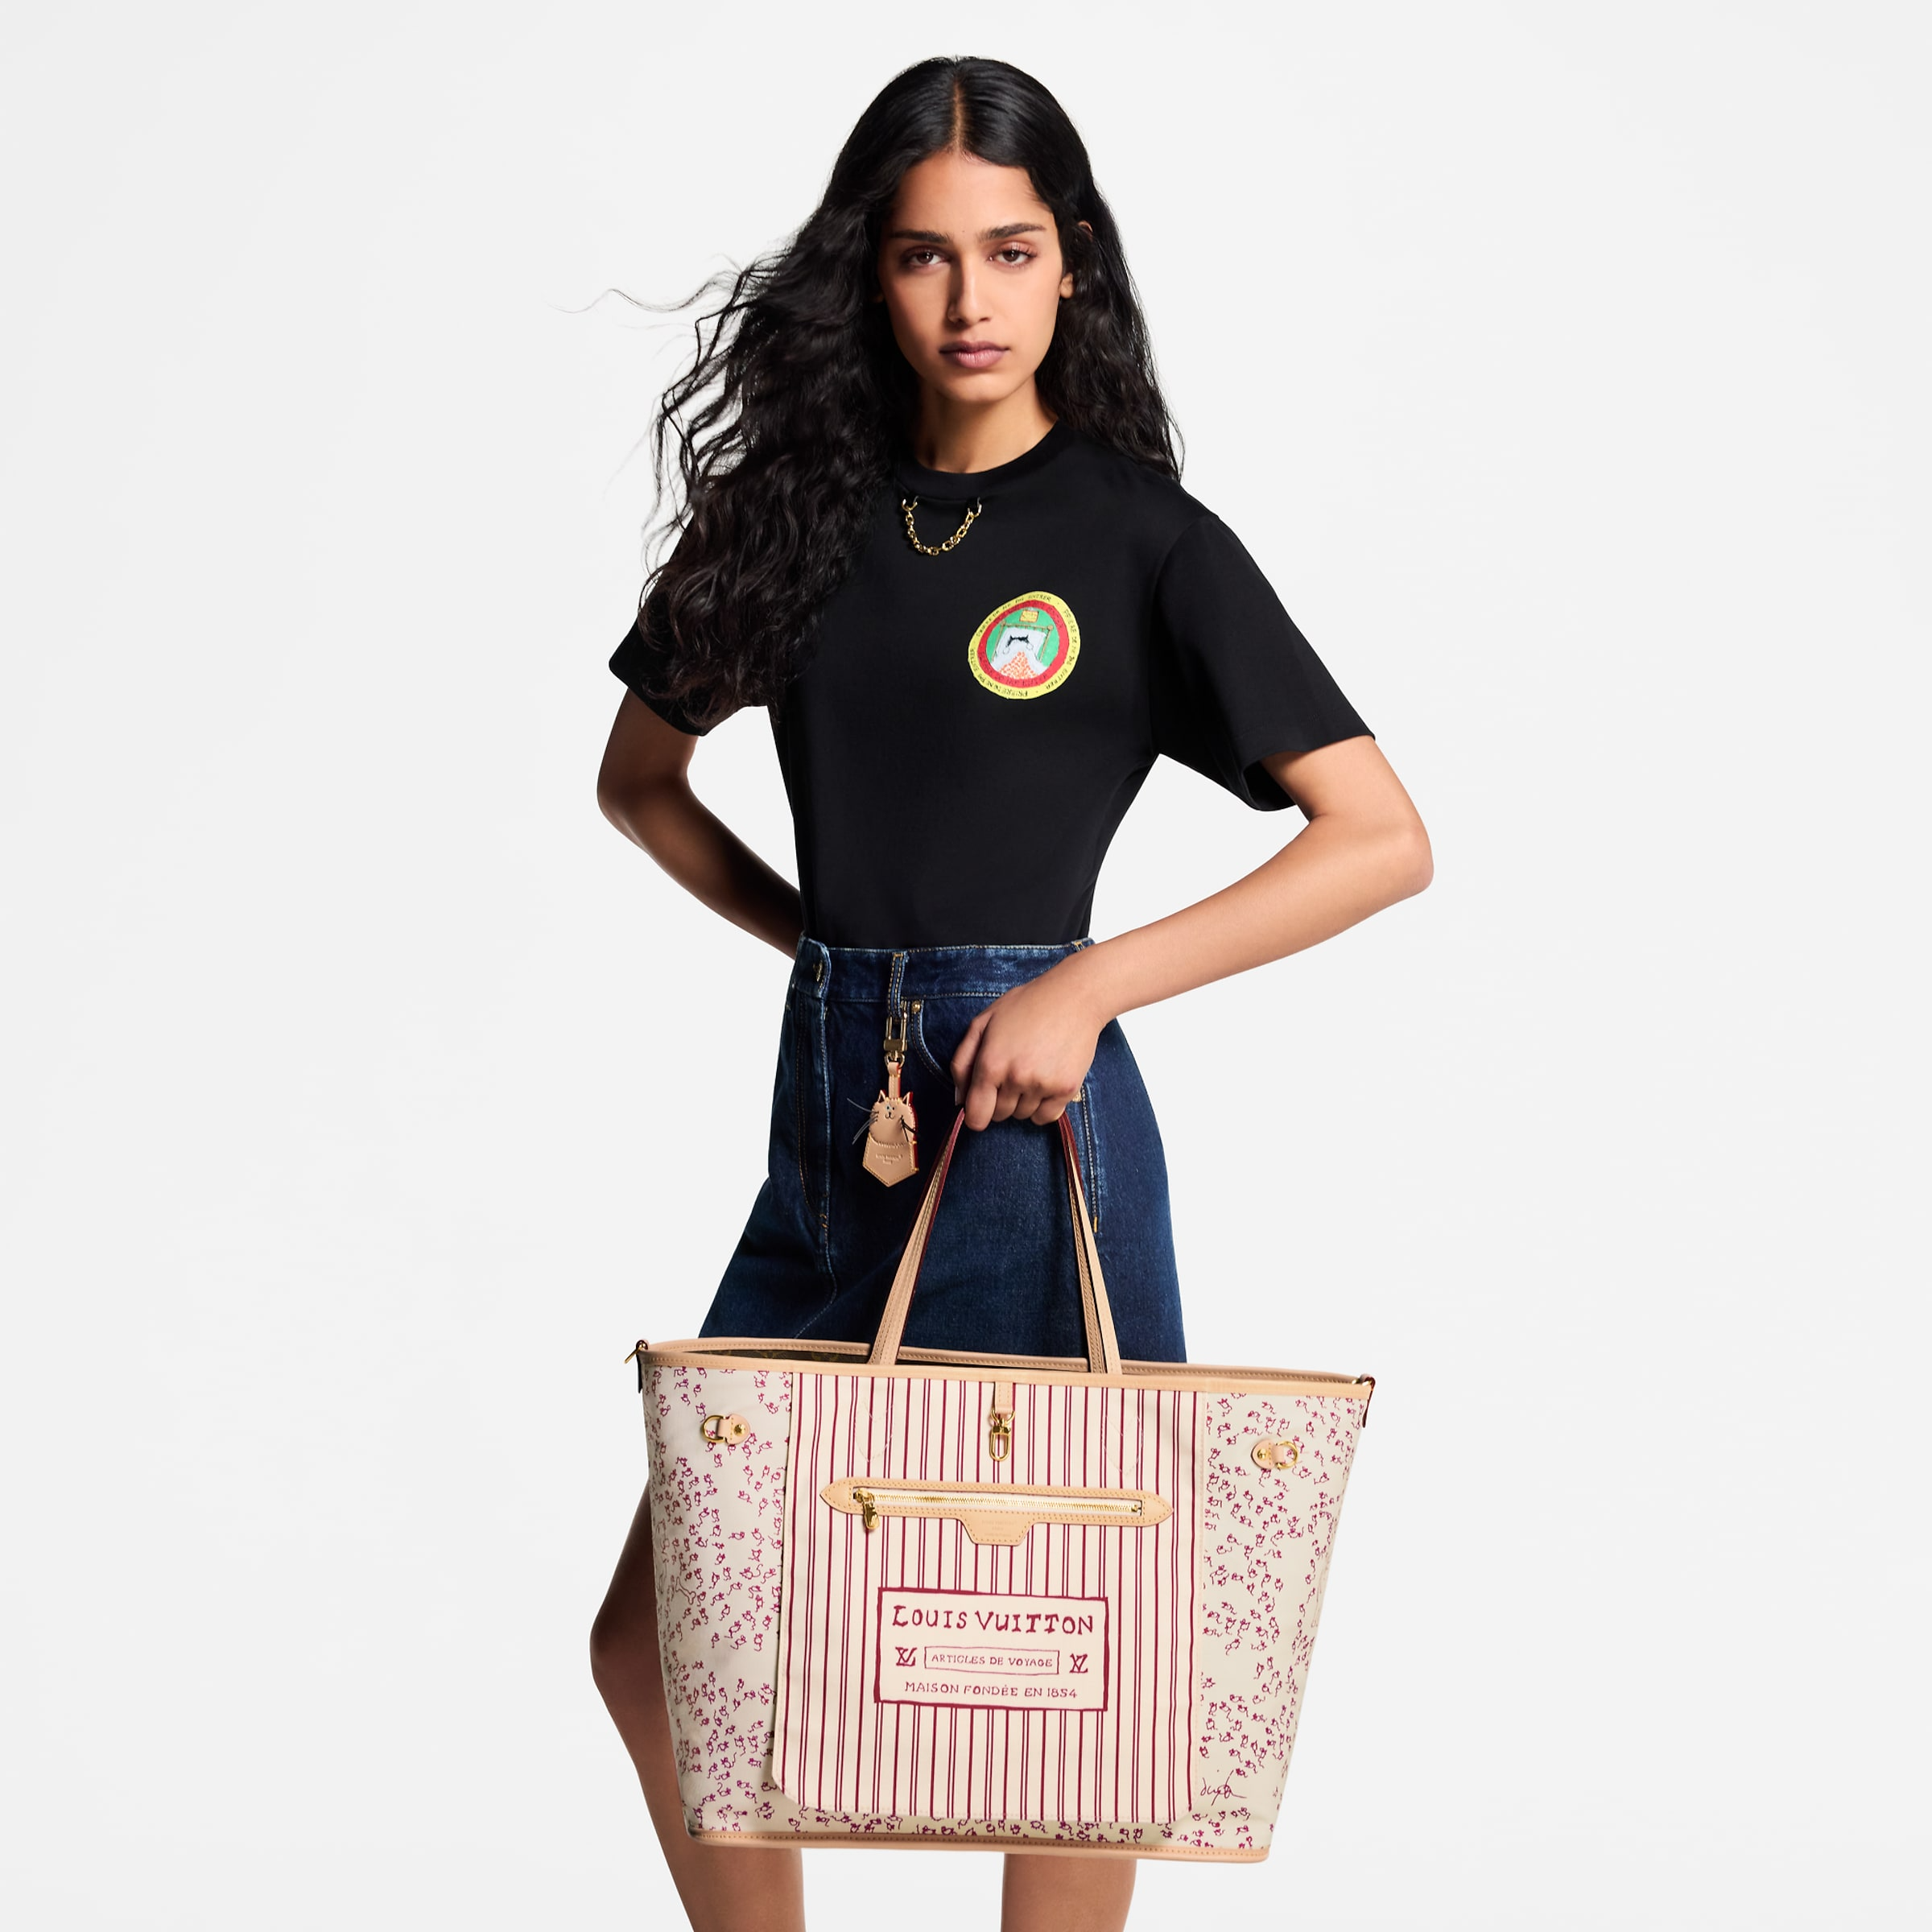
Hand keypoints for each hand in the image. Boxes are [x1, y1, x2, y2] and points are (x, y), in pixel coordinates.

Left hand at [949, 958, 1108, 1130]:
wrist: (1073, 997)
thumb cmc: (1025, 1006)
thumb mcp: (983, 1023)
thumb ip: (962, 1062)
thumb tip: (959, 1100)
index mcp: (990, 1063)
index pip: (976, 1115)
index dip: (976, 1112)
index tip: (983, 1102)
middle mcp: (1016, 1078)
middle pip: (1000, 1116)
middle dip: (1000, 1100)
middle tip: (1012, 1071)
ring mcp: (1043, 1085)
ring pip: (1023, 1116)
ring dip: (1023, 1101)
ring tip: (1032, 1069)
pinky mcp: (1066, 1089)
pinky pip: (1046, 1117)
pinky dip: (1043, 1107)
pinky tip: (1045, 1082)